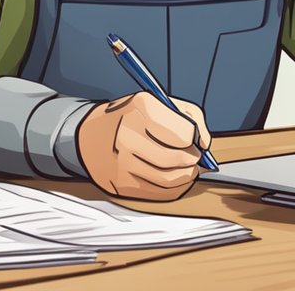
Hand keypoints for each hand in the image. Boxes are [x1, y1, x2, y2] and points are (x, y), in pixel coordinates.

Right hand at [76, 92, 212, 200]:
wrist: (89, 137)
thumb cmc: (131, 118)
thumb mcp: (157, 102)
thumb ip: (190, 116)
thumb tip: (205, 143)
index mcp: (140, 109)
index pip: (182, 133)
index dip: (194, 139)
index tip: (196, 141)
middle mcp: (128, 136)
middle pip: (176, 158)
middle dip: (193, 159)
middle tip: (195, 157)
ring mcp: (122, 163)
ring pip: (169, 179)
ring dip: (187, 176)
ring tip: (188, 168)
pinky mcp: (121, 184)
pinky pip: (158, 193)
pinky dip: (174, 188)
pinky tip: (175, 179)